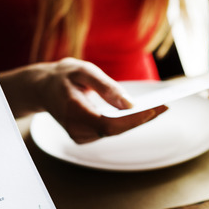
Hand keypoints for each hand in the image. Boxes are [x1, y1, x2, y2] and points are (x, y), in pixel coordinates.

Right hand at [35, 58, 166, 143]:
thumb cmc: (64, 76)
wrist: (42, 88)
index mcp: (73, 112)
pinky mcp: (84, 137)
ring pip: (115, 131)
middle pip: (116, 130)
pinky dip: (127, 121)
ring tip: (160, 106)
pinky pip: (111, 130)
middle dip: (142, 118)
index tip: (155, 109)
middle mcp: (75, 130)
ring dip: (137, 120)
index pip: (109, 124)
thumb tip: (130, 104)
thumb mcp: (83, 71)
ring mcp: (79, 136)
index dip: (133, 119)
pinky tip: (142, 111)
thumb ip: (106, 87)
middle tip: (166, 105)